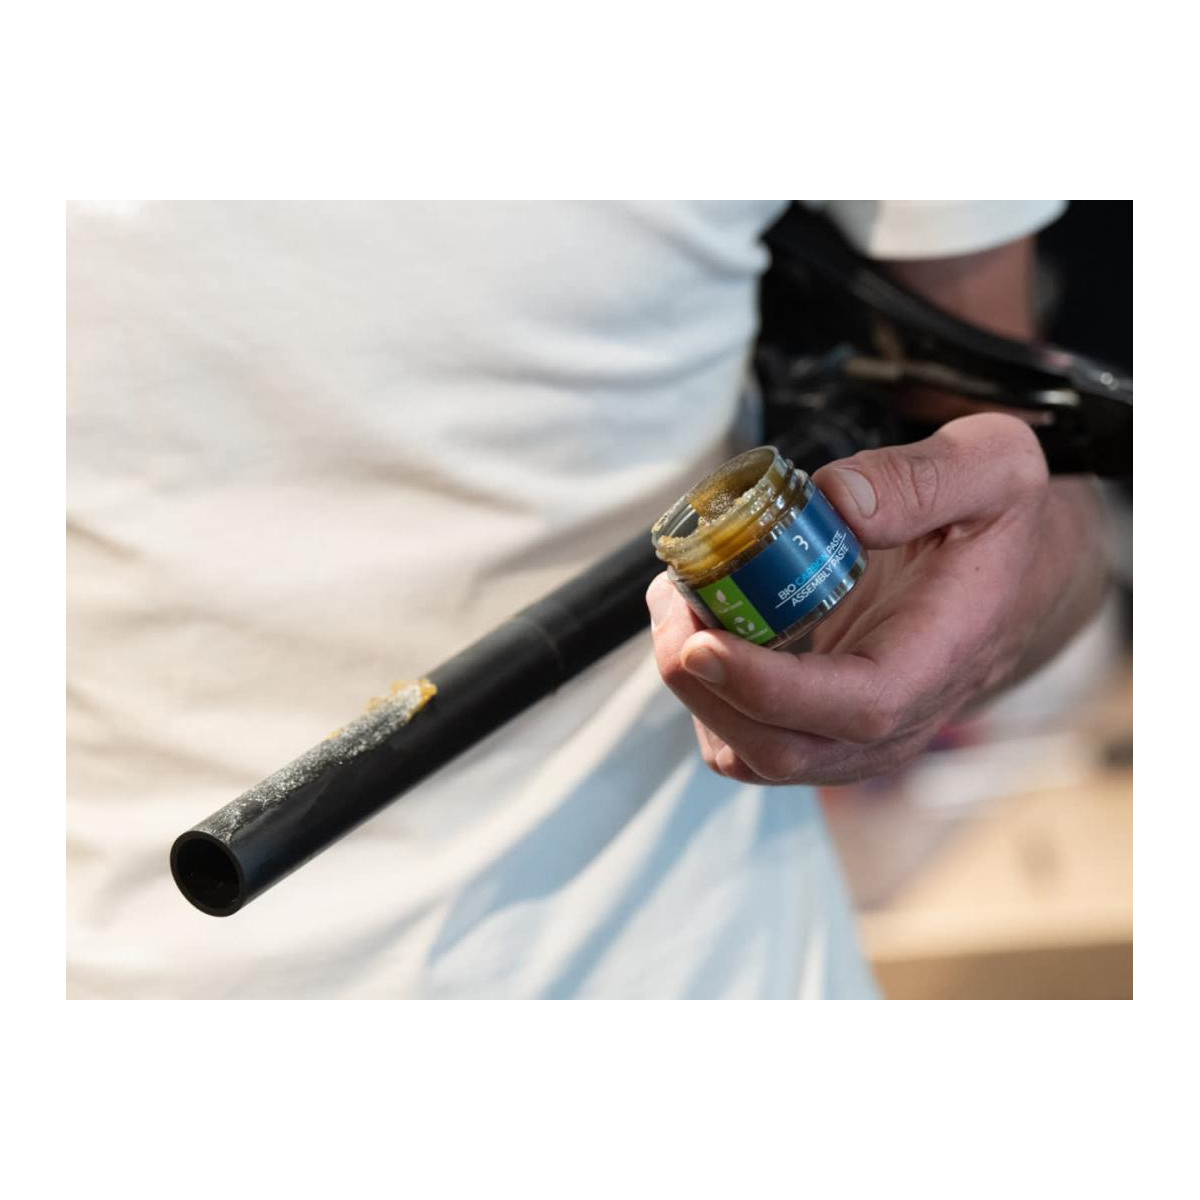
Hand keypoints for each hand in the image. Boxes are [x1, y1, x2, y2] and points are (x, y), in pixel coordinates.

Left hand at [646, 414, 1102, 785]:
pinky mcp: (816, 722)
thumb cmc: (999, 524)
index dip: (768, 687)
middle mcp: (891, 721)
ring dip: (693, 688)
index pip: (852, 709)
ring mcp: (849, 733)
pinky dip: (704, 689)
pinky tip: (698, 619)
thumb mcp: (991, 467)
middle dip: (703, 684)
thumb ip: (923, 478)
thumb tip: (837, 504)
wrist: (1012, 572)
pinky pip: (742, 733)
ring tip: (677, 600)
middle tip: (671, 598)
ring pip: (748, 752)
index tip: (701, 641)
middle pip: (780, 749)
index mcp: (936, 662)